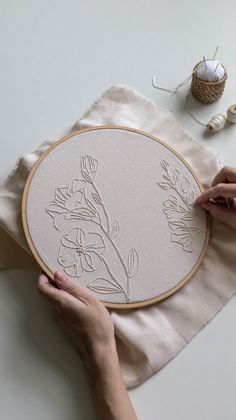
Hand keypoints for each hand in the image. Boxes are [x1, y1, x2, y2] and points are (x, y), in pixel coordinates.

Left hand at [38, 272, 137, 419]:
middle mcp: (55, 311)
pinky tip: (78, 298)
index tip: (53, 267)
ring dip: (59, 290)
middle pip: (46, 292)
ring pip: (53, 300)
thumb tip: (56, 274)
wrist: (98, 351)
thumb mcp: (88, 300)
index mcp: (60, 302)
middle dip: (53, 280)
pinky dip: (64, 299)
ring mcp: (59, 319)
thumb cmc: (97, 325)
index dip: (44, 275)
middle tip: (68, 271)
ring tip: (75, 283)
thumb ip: (71, 287)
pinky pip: (59, 307)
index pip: (41, 287)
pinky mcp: (64, 324)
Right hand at [195, 166, 235, 228]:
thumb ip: (220, 213)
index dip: (208, 195)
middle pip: (225, 172)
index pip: (221, 188)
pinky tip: (230, 198)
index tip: (200, 200)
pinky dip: (230, 185)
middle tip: (213, 197)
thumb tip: (206, 206)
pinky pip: (235, 178)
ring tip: (223, 200)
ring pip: (231, 173)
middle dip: (216, 183)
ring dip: (223, 184)